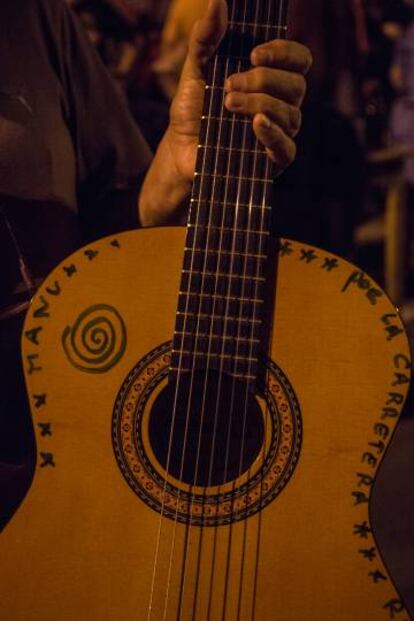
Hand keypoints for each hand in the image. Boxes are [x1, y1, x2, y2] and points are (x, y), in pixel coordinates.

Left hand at [167, 0, 311, 179]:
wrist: (180, 150)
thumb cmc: (193, 110)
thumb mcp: (195, 70)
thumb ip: (205, 38)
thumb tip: (216, 1)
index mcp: (271, 78)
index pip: (298, 59)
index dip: (282, 52)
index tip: (253, 55)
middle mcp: (282, 104)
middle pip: (296, 84)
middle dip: (262, 80)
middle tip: (228, 85)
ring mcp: (280, 133)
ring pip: (290, 113)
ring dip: (258, 104)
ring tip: (227, 105)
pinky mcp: (274, 161)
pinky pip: (287, 147)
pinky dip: (272, 133)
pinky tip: (254, 124)